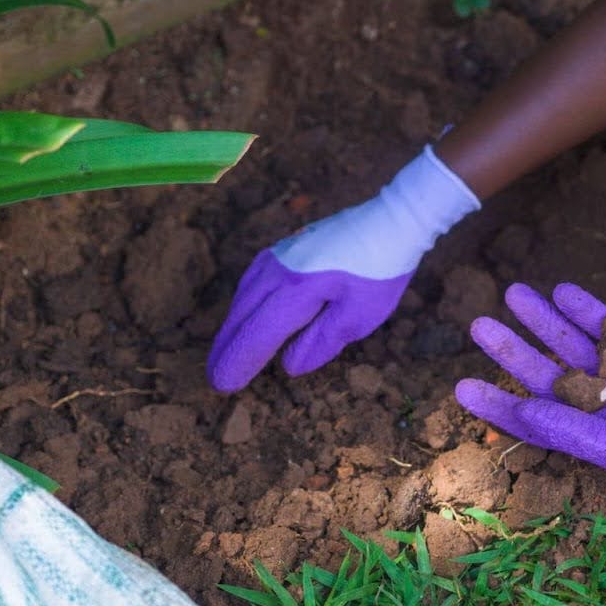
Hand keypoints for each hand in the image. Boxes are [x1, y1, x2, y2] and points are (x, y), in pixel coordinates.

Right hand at [208, 146, 477, 390]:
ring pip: (243, 296)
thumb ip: (321, 342)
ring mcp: (279, 255)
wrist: (390, 220)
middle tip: (214, 378)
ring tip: (226, 351)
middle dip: (226, 348)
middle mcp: (279, 272)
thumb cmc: (380, 270)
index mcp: (297, 291)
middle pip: (242, 315)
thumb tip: (289, 365)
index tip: (223, 385)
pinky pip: (252, 280)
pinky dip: (243, 302)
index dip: (239, 361)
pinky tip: (245, 313)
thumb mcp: (360, 316)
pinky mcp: (285, 248)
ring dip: (232, 326)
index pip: (258, 335)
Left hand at [454, 283, 605, 491]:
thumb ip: (567, 426)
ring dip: (542, 319)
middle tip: (478, 324)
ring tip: (514, 293)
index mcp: (576, 428)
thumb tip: (520, 408)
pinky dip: (586, 309)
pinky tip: (563, 291)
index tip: (462, 387)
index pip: (526, 413)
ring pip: (567, 342)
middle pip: (539, 369)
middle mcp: (588, 400)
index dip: (493, 402)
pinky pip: (605, 327)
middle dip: (510, 348)